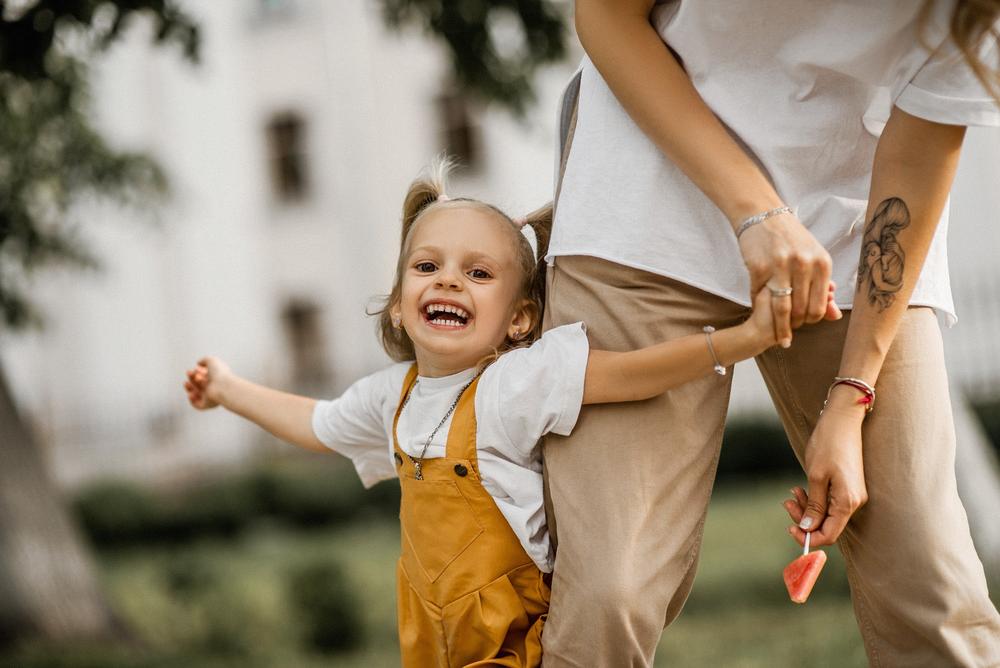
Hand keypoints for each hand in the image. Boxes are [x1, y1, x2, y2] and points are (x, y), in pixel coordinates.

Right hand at [184, 356, 232, 409]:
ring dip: (189, 388)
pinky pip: (198, 405)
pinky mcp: (208, 405)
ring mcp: (211, 397)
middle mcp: (214, 388)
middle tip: (189, 373)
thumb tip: (198, 363)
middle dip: (191, 378)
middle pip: (199, 384)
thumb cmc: (220, 373)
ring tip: (186, 383)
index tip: (196, 369)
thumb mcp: (212, 361)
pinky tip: (191, 394)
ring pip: (197, 394)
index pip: (204, 376)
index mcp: (217, 378)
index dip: (197, 372)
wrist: (223, 387)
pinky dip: (192, 400)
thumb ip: (204, 360)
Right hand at [738, 212, 833, 346]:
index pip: (819, 307)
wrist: (764, 216)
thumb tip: (834, 317)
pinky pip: (759, 297)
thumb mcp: (814, 260)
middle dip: (794, 325)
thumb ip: (825, 289)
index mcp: (822, 263)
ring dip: (778, 326)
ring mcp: (780, 266)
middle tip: (787, 330)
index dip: (810, 321)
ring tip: (775, 333)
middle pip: (801, 310)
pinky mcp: (759, 267)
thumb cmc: (792, 239)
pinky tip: (759, 309)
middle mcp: (804, 264)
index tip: (803, 324)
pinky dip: (758, 306)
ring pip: (782, 309)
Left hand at [781, 388, 867, 546]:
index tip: (790, 528)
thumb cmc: (829, 444)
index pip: (829, 535)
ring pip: (827, 513)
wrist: (842, 421)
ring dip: (807, 507)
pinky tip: (801, 488)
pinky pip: (830, 502)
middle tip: (787, 503)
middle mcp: (854, 502)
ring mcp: (852, 495)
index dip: (809, 537)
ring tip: (793, 492)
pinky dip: (814, 498)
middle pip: (827, 525)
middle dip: (804, 518)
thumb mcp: (816, 476)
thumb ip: (813, 505)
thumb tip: (808, 528)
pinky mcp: (848, 487)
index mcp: (847, 502)